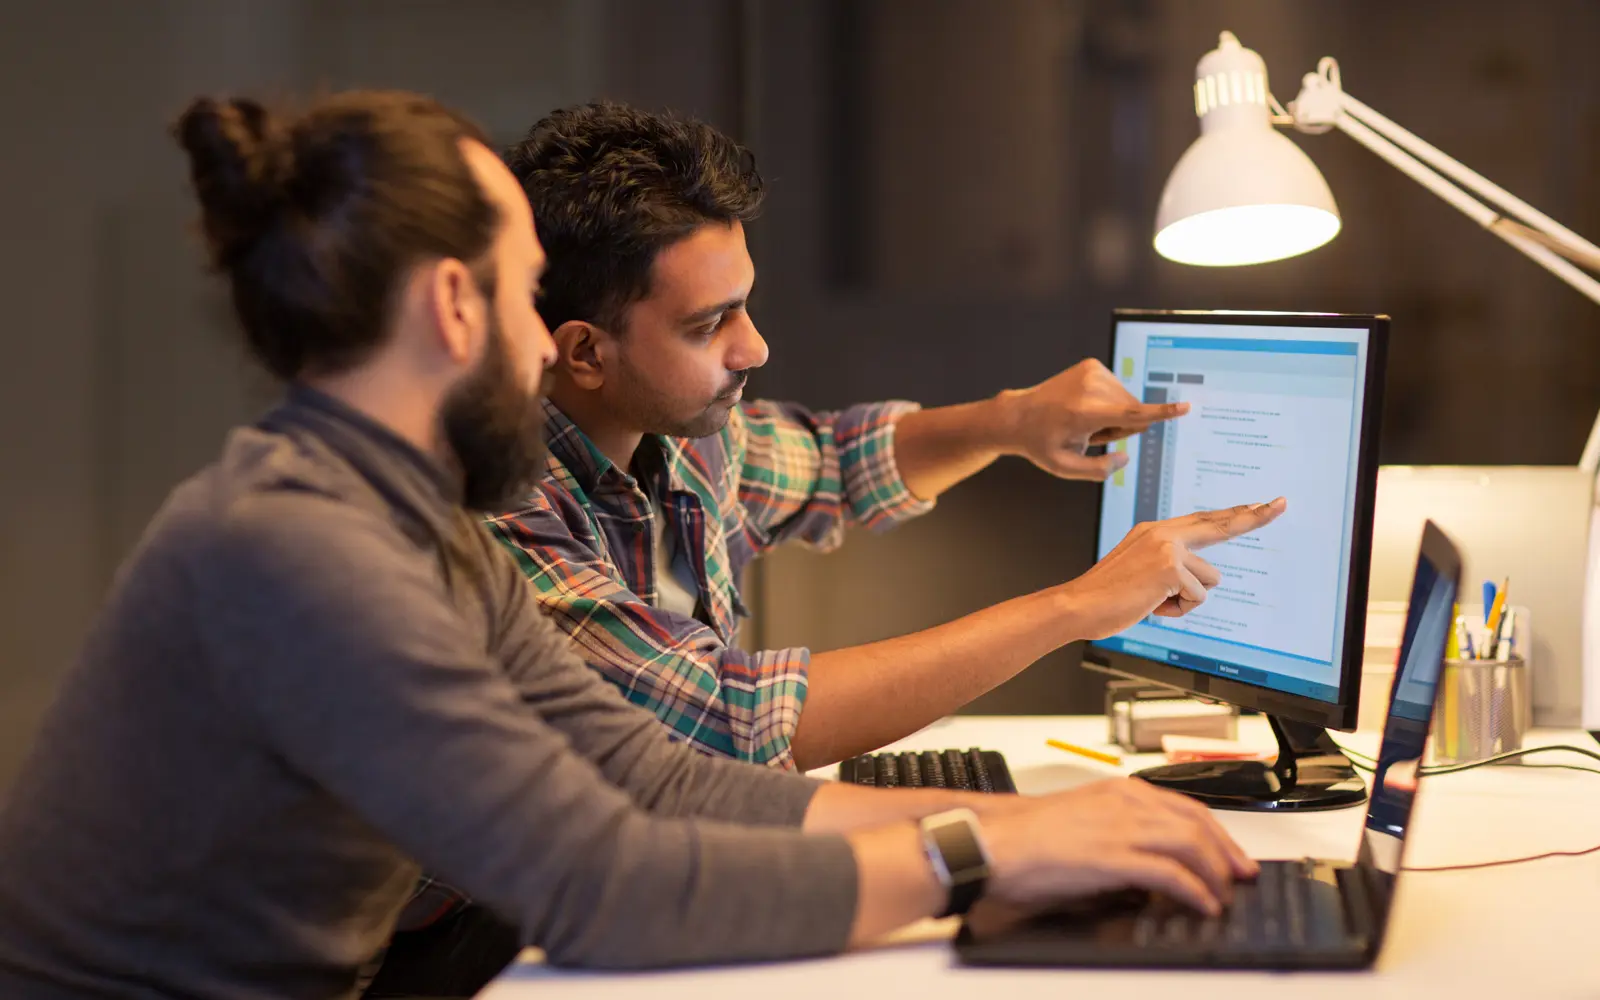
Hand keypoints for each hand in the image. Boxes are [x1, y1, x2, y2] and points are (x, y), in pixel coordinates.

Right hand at [981, 778, 1258, 916]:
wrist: (994, 843)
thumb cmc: (1028, 836)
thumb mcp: (1084, 820)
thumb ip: (1120, 832)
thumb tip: (1149, 862)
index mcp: (1119, 790)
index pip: (1186, 806)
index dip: (1217, 832)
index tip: (1231, 853)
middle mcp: (1125, 802)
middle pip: (1197, 822)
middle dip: (1227, 853)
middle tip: (1241, 877)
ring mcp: (1120, 828)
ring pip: (1190, 843)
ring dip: (1215, 872)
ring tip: (1223, 895)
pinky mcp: (1112, 857)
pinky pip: (1169, 873)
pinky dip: (1194, 890)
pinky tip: (1202, 904)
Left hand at [999, 359, 1188, 480]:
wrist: (1018, 415)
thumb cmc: (1042, 444)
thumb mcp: (1066, 468)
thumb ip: (1100, 469)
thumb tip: (1125, 456)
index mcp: (1085, 413)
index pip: (1131, 414)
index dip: (1161, 414)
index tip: (1185, 407)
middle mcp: (1090, 388)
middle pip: (1133, 412)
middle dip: (1120, 427)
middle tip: (1088, 434)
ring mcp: (1091, 372)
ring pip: (1127, 400)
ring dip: (1113, 414)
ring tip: (1083, 420)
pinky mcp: (1092, 365)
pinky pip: (1118, 389)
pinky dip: (1107, 401)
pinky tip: (1084, 407)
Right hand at [1059, 499, 1286, 639]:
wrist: (1078, 605)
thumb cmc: (1106, 597)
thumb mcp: (1138, 571)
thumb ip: (1168, 565)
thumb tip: (1198, 582)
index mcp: (1155, 531)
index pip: (1204, 520)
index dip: (1235, 514)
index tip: (1261, 505)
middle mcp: (1163, 532)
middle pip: (1220, 524)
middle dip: (1254, 517)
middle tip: (1282, 504)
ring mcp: (1167, 547)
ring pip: (1210, 580)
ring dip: (1186, 599)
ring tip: (1152, 600)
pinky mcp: (1171, 567)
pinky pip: (1198, 598)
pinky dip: (1178, 610)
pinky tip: (1151, 605)